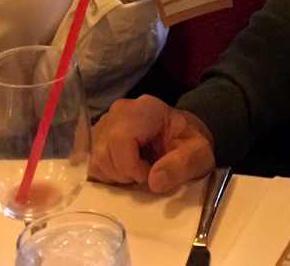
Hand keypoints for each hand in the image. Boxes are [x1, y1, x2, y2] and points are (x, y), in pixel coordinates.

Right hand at [90, 95, 215, 192]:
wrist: (182, 134)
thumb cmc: (189, 142)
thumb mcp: (200, 155)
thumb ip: (182, 165)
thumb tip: (154, 181)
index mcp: (144, 109)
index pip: (120, 138)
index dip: (131, 165)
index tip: (149, 175)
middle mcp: (119, 111)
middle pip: (103, 151)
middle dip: (123, 174)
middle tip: (144, 175)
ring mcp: (104, 123)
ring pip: (94, 159)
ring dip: (114, 176)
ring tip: (135, 172)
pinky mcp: (96, 137)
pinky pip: (90, 162)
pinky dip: (105, 175)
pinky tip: (123, 172)